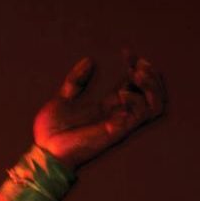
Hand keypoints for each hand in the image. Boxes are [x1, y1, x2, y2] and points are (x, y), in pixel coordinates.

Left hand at [33, 49, 166, 168]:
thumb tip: (89, 60)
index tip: (126, 52)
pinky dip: (138, 99)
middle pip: (151, 94)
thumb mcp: (62, 98)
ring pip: (155, 104)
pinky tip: (123, 92)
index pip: (132, 84)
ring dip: (151, 85)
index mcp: (106, 105)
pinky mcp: (119, 130)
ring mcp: (121, 122)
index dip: (135, 66)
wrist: (44, 149)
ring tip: (136, 72)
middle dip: (150, 74)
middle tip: (137, 62)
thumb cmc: (51, 130)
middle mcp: (118, 113)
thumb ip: (76, 81)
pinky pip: (142, 114)